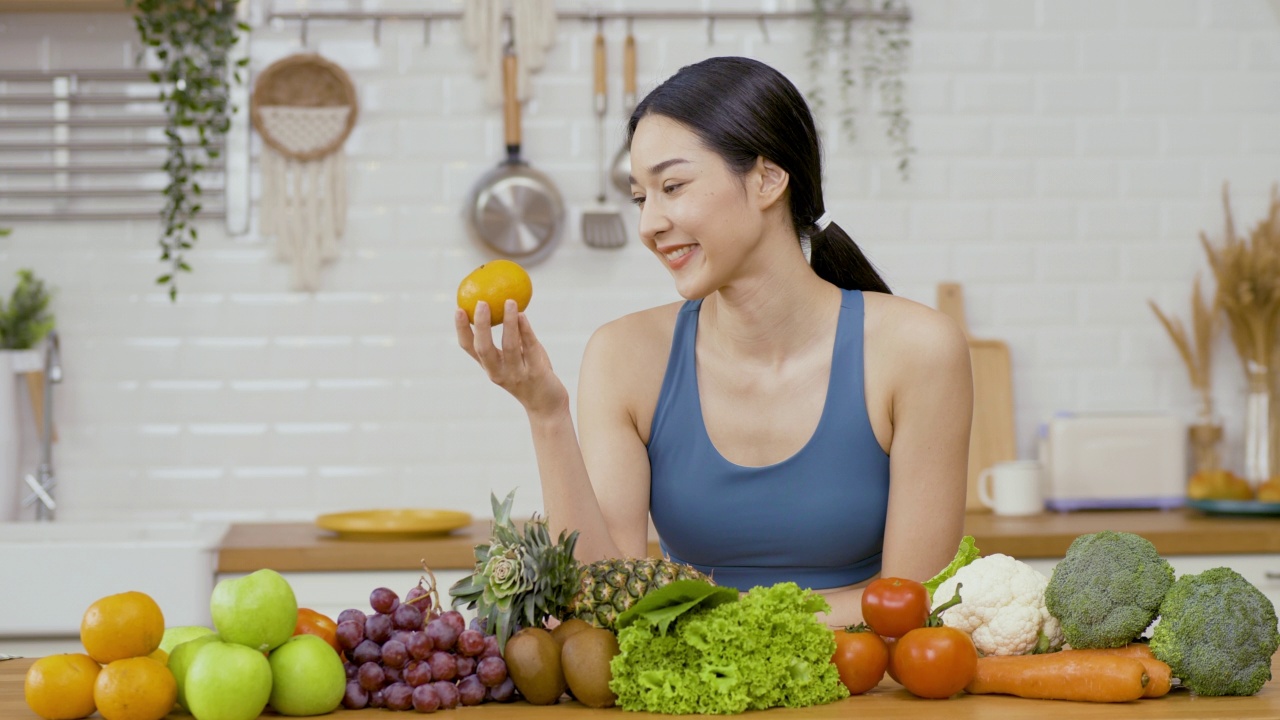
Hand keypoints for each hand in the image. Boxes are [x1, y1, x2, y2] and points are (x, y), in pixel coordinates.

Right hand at [455, 299, 567, 416]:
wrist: (547, 406)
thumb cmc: (529, 375)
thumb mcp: (514, 358)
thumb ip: (509, 338)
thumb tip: (503, 304)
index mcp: (489, 367)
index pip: (469, 348)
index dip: (462, 329)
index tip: (458, 309)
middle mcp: (499, 372)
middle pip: (484, 348)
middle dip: (481, 325)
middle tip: (481, 303)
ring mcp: (517, 374)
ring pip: (509, 346)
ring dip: (508, 322)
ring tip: (509, 301)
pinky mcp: (536, 374)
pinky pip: (530, 348)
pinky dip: (525, 331)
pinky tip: (523, 315)